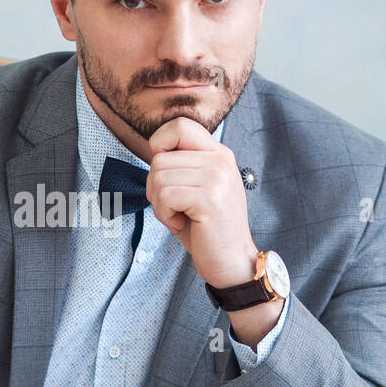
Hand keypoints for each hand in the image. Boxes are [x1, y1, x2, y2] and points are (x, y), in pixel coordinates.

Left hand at [146, 116, 257, 287]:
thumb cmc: (207, 228)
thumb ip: (182, 164)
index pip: (179, 125)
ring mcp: (217, 177)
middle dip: (155, 187)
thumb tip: (153, 150)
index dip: (160, 145)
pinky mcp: (209, 198)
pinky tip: (182, 223)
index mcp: (219, 153)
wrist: (232, 261)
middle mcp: (220, 160)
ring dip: (159, 204)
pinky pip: (164, 195)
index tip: (165, 173)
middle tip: (173, 207)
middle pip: (160, 158)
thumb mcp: (197, 187)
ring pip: (158, 177)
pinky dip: (164, 215)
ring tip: (180, 216)